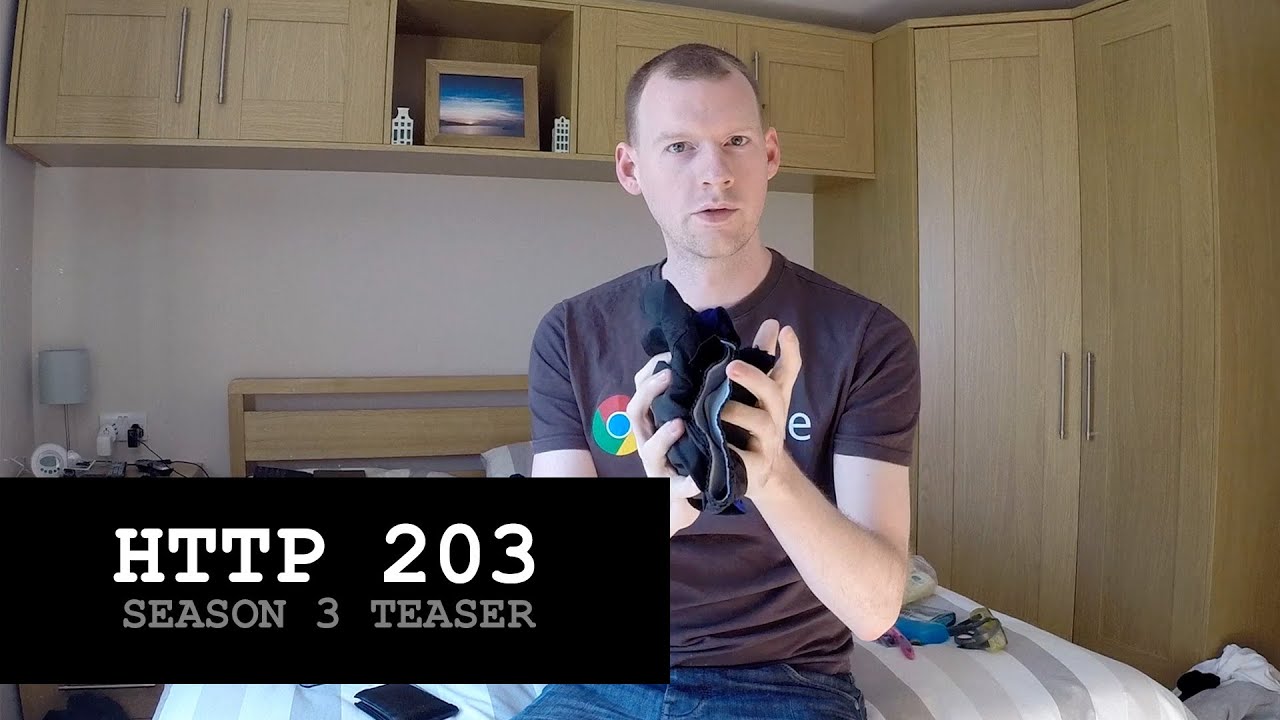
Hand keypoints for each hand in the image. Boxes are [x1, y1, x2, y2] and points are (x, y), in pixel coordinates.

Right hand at [625, 353, 701, 536]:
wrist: (680, 505)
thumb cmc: (687, 456)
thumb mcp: (683, 426)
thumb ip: (688, 400)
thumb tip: (708, 363)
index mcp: (652, 423)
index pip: (640, 390)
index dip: (649, 371)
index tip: (669, 353)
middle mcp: (648, 442)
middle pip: (636, 412)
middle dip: (649, 392)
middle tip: (668, 375)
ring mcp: (658, 467)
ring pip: (650, 450)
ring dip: (663, 436)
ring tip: (679, 423)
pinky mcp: (673, 492)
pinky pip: (679, 487)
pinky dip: (689, 483)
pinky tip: (700, 478)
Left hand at [719, 319, 802, 497]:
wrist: (759, 475)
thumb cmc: (752, 426)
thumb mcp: (757, 394)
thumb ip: (762, 360)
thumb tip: (772, 323)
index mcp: (773, 398)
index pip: (788, 371)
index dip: (790, 351)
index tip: (784, 330)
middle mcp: (775, 416)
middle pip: (773, 393)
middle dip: (754, 377)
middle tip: (732, 366)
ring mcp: (767, 442)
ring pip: (760, 423)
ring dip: (738, 412)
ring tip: (717, 407)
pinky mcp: (755, 467)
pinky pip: (745, 458)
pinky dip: (732, 450)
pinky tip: (714, 442)